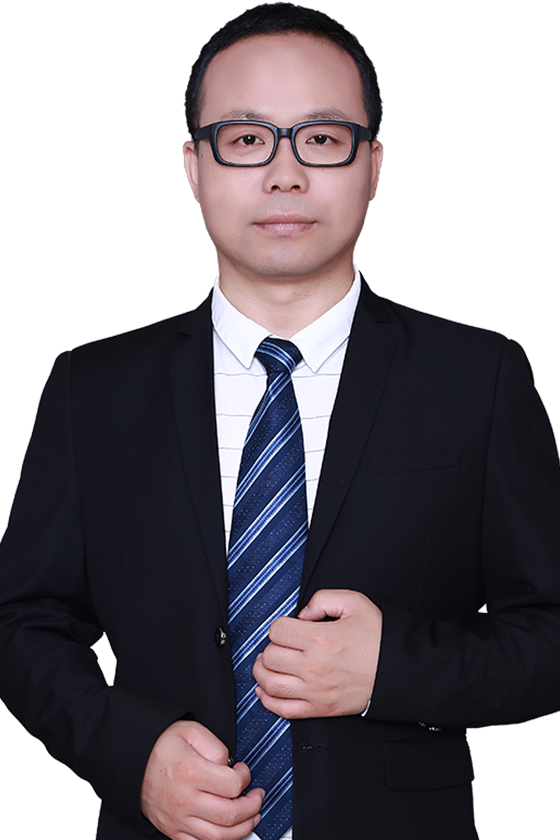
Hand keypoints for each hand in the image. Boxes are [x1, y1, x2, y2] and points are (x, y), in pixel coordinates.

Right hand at [140, 720, 263, 839]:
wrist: (132, 759)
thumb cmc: (160, 745)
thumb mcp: (191, 731)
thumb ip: (215, 746)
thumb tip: (229, 766)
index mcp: (191, 773)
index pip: (232, 785)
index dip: (246, 777)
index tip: (243, 771)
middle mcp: (185, 799)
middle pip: (230, 814)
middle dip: (252, 807)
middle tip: (256, 797)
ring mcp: (178, 818)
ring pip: (218, 836)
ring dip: (242, 829)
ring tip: (251, 817)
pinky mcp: (172, 829)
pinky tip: (228, 831)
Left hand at [253, 589, 381, 718]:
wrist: (399, 672)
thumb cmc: (379, 638)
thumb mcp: (355, 603)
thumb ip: (323, 599)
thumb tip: (302, 613)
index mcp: (320, 638)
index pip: (277, 630)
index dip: (280, 625)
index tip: (289, 627)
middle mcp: (313, 666)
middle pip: (270, 656)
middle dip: (271, 646)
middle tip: (281, 644)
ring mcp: (315, 691)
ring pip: (270, 684)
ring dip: (261, 672)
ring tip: (266, 664)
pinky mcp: (319, 709)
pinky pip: (283, 709)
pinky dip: (267, 700)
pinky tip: (265, 690)